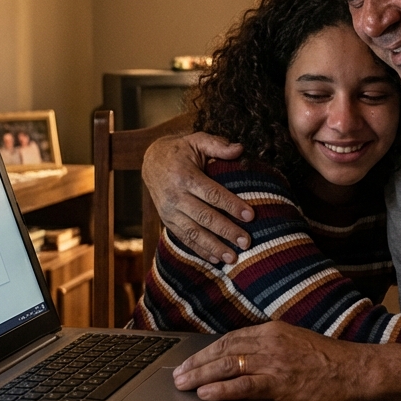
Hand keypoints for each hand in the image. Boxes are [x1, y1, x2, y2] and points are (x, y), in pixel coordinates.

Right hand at [142, 132, 250, 263]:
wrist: (151, 161)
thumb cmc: (181, 150)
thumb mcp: (196, 140)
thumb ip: (217, 145)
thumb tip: (240, 149)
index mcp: (184, 175)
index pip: (211, 193)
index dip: (231, 205)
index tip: (250, 215)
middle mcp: (175, 196)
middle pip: (204, 217)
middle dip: (226, 231)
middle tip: (246, 242)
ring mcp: (169, 212)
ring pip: (193, 233)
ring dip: (214, 247)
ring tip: (233, 258)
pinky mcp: (167, 221)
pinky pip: (184, 239)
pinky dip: (200, 251)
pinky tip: (216, 260)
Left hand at [172, 321, 365, 400]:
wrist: (355, 369)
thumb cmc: (329, 359)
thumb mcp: (296, 342)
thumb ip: (271, 346)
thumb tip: (246, 356)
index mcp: (273, 330)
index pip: (230, 338)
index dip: (207, 350)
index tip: (192, 360)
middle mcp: (269, 341)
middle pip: (223, 349)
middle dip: (197, 362)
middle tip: (177, 374)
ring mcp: (274, 361)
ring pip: (228, 365)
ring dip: (201, 375)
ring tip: (183, 384)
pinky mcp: (280, 382)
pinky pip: (244, 385)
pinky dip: (222, 389)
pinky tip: (206, 393)